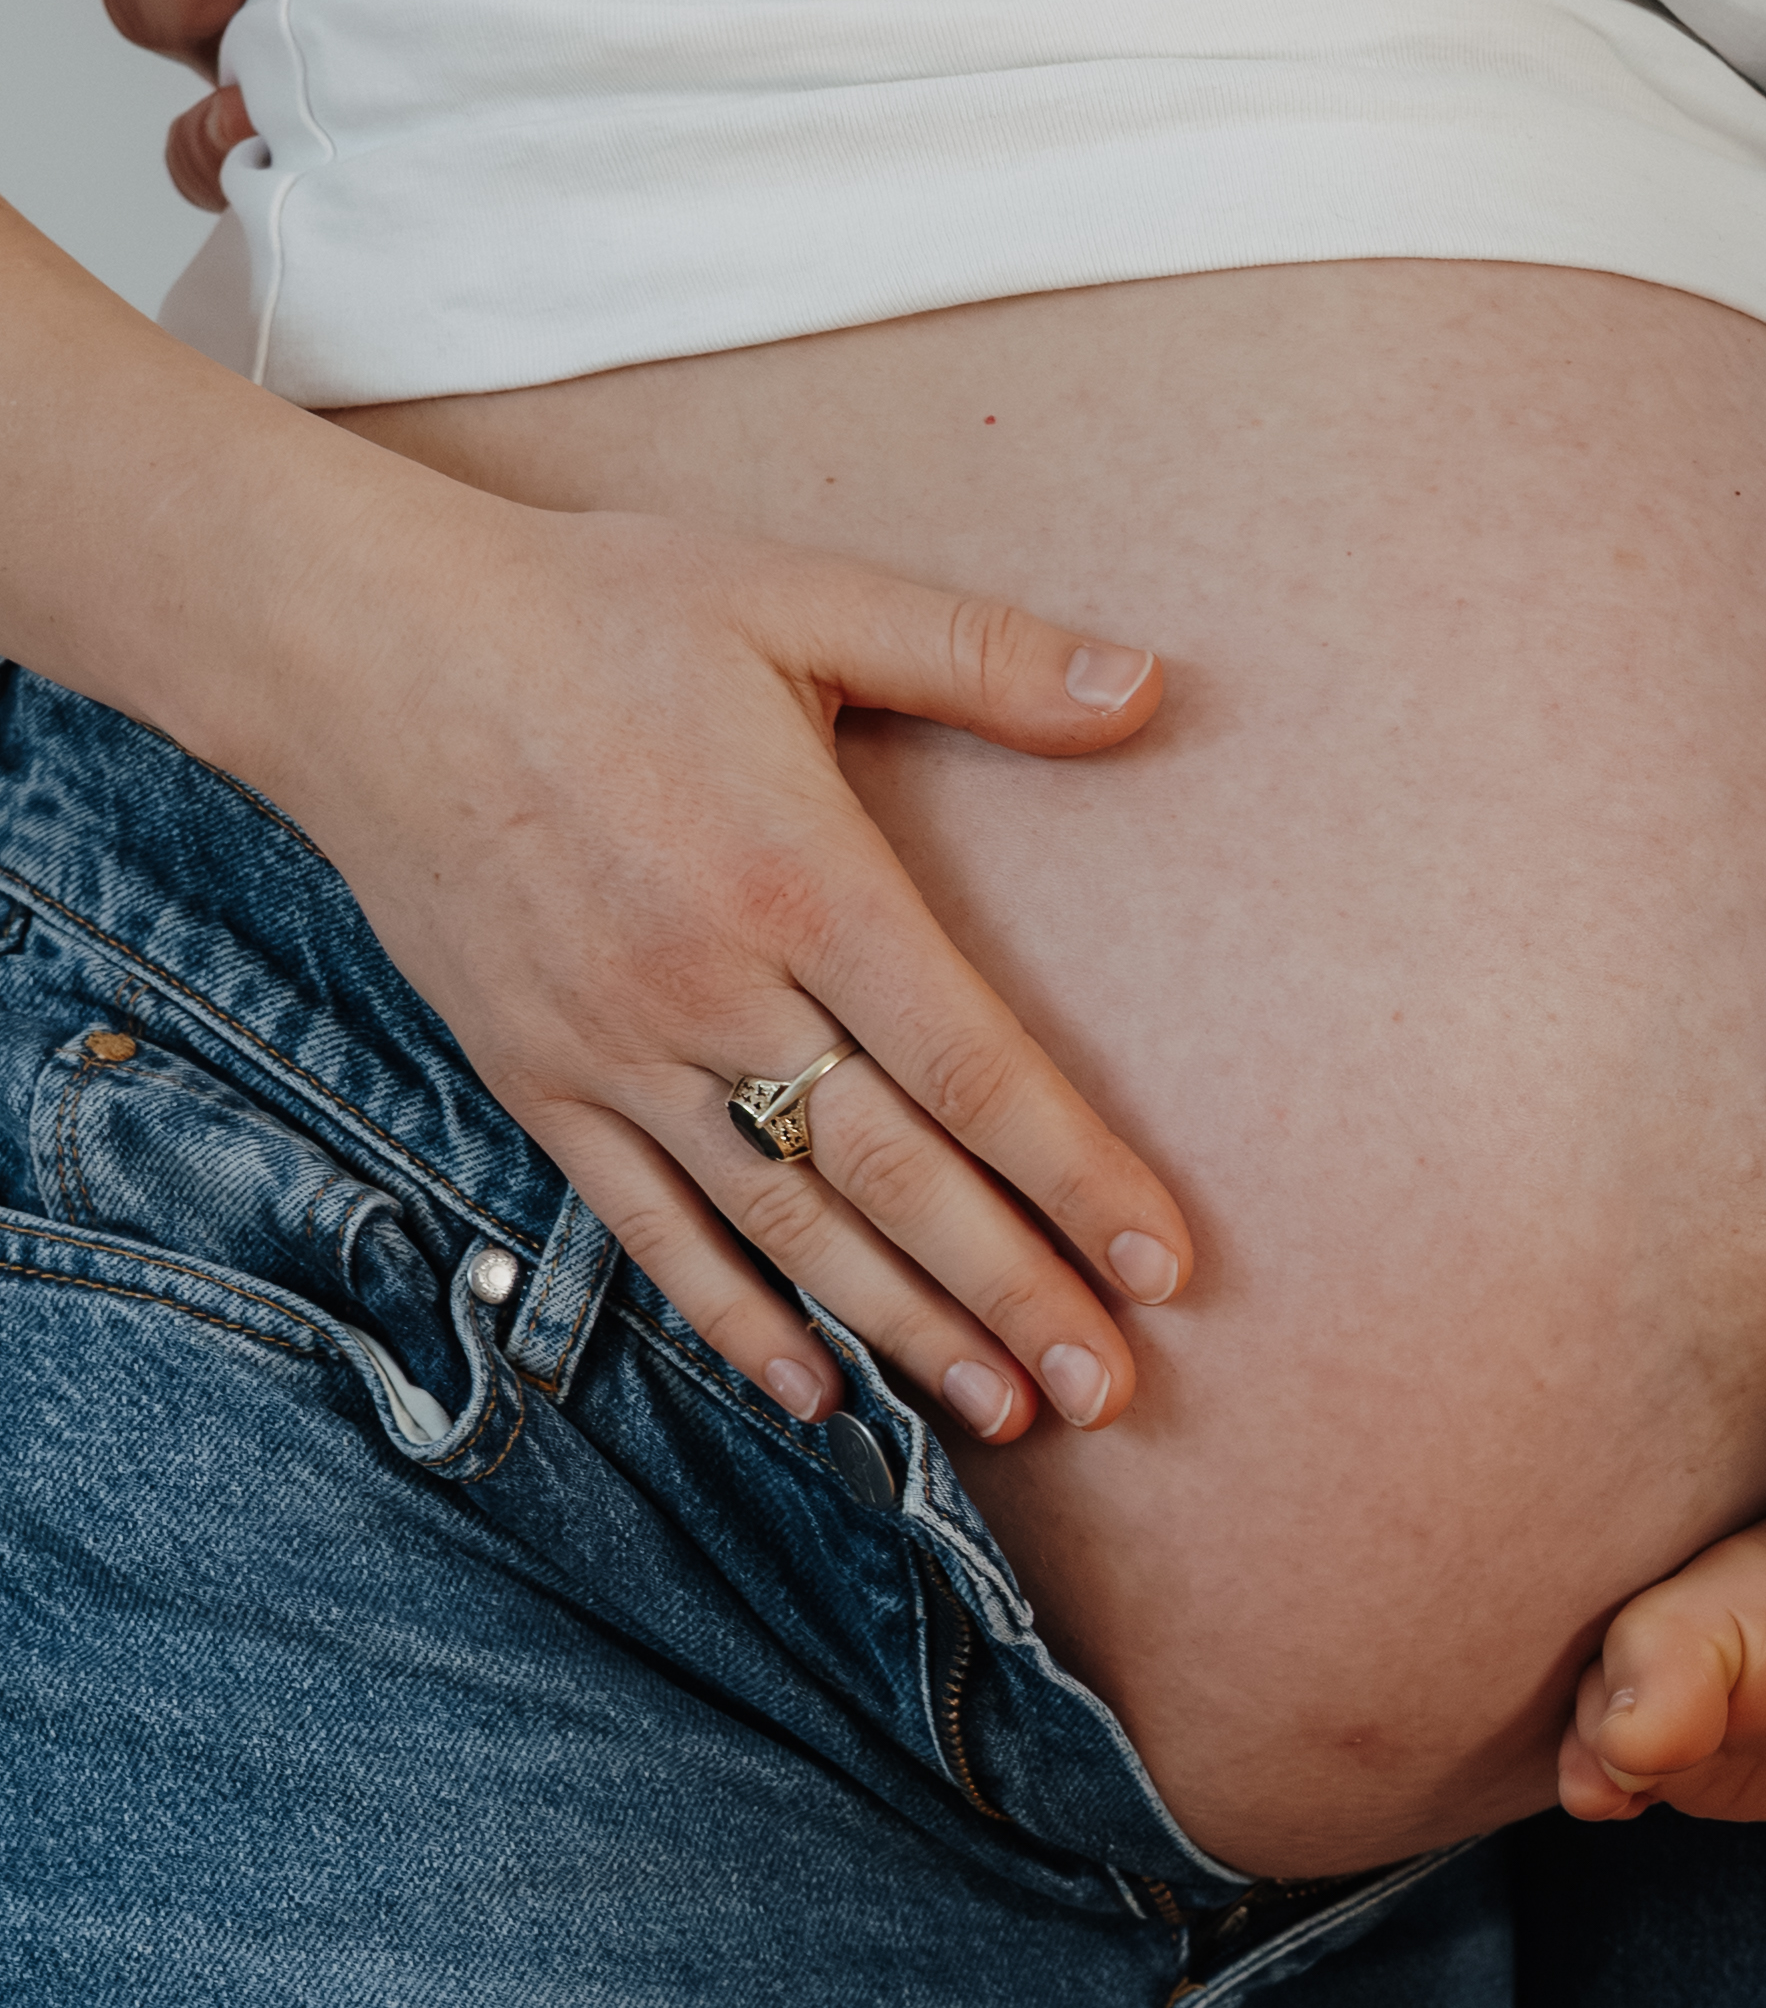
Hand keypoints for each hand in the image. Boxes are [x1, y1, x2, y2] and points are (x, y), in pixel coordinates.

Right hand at [252, 471, 1194, 1440]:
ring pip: (784, 1221)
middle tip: (1112, 1389)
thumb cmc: (596, 612)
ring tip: (1007, 1409)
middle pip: (891, 1171)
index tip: (1162, 1265)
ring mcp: (617, 1049)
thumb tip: (1153, 688)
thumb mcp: (799, 598)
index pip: (968, 1062)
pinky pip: (648, 1226)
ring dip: (901, 1327)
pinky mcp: (540, 1080)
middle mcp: (712, 986)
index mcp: (798, 875)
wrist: (360, 652)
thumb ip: (982, 655)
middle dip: (1012, 1290)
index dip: (1074, 1172)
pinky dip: (732, 1316)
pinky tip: (813, 1387)